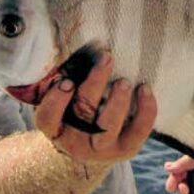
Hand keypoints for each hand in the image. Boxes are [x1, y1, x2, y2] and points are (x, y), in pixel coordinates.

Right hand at [34, 53, 156, 162]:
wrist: (93, 146)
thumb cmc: (76, 112)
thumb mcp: (64, 101)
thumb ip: (65, 79)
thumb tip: (81, 44)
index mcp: (56, 128)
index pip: (48, 118)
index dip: (56, 100)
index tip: (67, 81)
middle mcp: (76, 141)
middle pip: (82, 115)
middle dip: (95, 84)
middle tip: (107, 58)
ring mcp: (102, 148)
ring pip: (108, 127)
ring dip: (118, 101)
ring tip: (124, 81)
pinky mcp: (126, 149)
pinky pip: (138, 131)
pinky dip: (145, 110)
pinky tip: (145, 89)